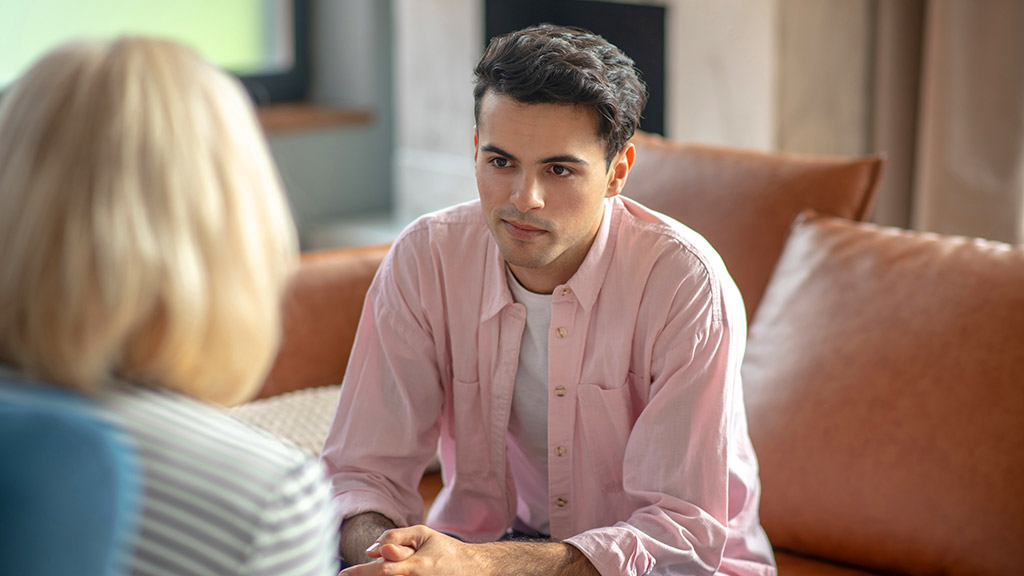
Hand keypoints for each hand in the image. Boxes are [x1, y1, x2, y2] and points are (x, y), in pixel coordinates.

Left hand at [339, 525, 472, 575]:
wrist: (472, 568)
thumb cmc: (444, 549)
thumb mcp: (422, 533)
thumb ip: (396, 536)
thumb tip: (372, 549)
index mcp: (415, 566)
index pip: (381, 570)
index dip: (360, 572)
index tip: (343, 573)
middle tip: (348, 575)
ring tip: (366, 572)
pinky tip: (386, 573)